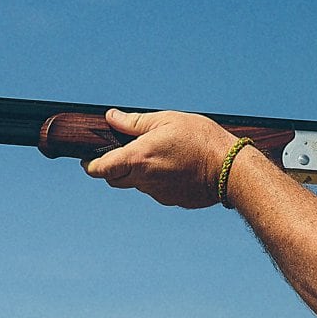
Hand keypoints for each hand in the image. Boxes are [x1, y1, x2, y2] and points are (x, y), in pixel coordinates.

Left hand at [82, 109, 236, 208]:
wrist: (230, 169)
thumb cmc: (199, 139)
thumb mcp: (165, 120)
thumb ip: (134, 122)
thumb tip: (111, 117)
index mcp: (138, 159)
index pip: (101, 168)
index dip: (90, 166)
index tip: (86, 161)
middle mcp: (145, 180)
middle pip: (115, 179)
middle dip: (112, 168)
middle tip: (120, 153)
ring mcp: (159, 194)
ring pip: (138, 184)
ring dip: (138, 172)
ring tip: (158, 154)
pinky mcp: (172, 200)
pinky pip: (157, 190)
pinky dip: (158, 180)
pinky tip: (174, 166)